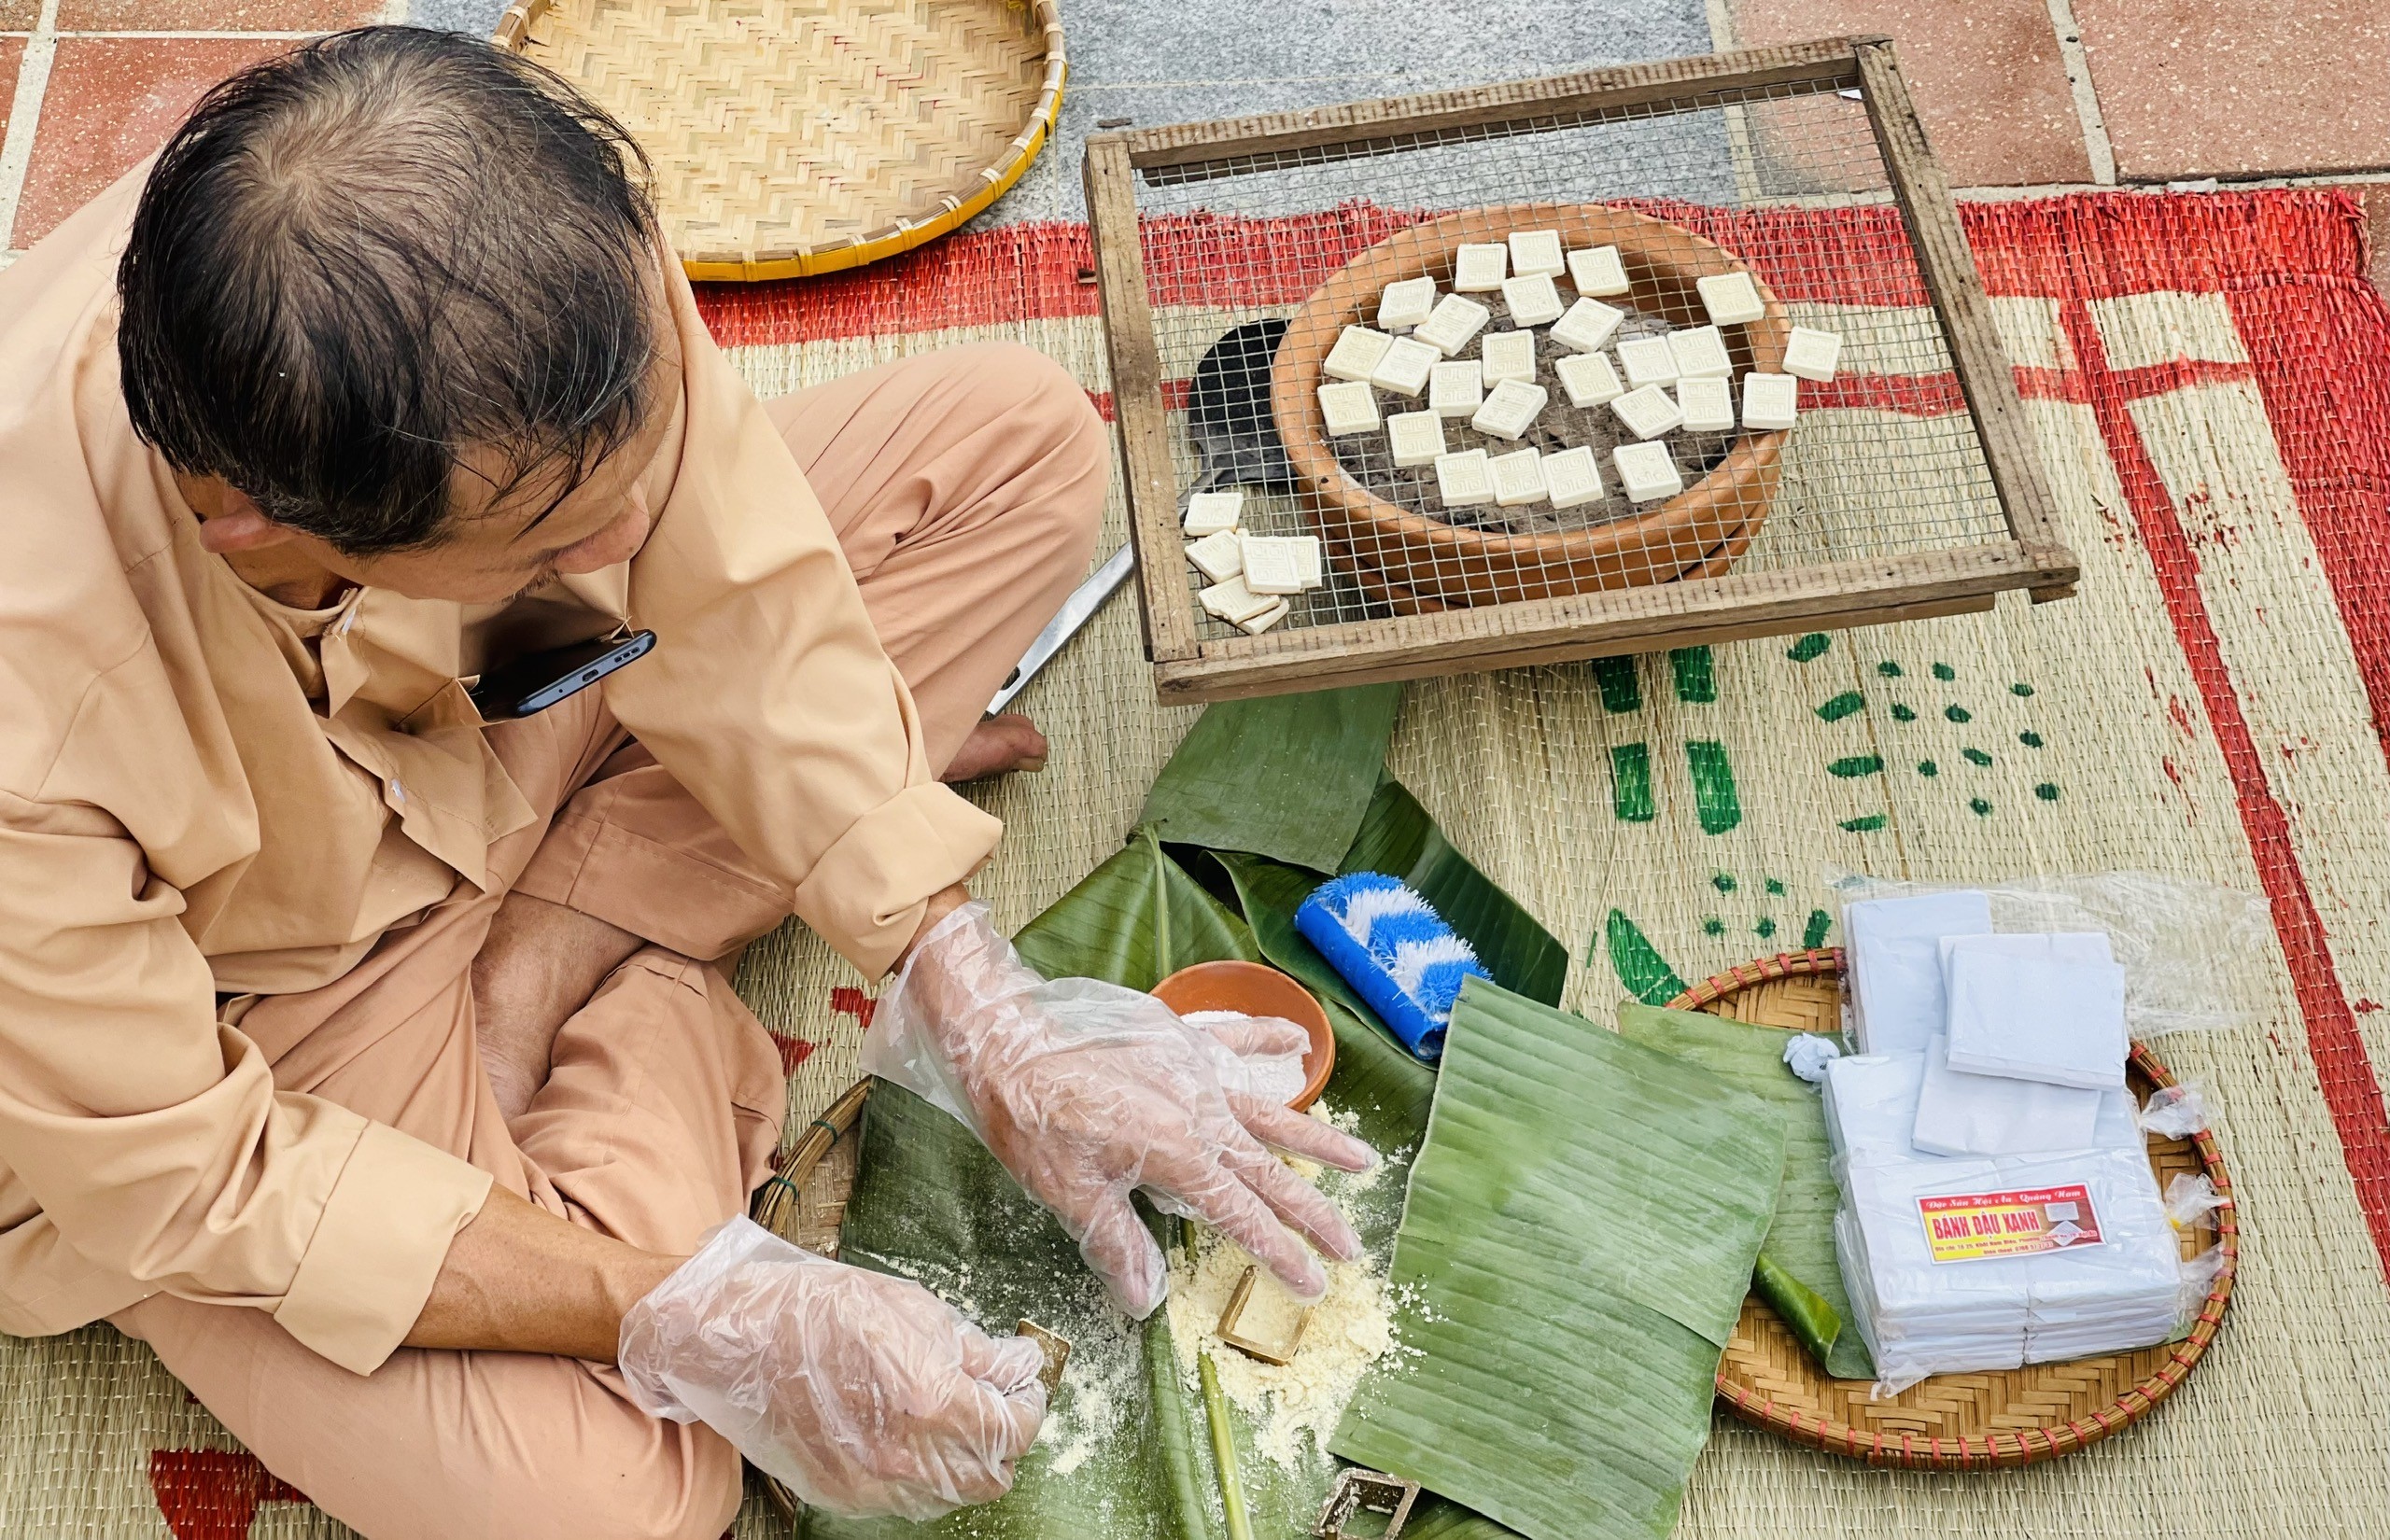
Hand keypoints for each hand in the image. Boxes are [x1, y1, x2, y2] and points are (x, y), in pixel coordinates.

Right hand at [618, 1218, 1045, 1519]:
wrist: (736, 1340)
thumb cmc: (822, 1311)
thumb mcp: (913, 1310)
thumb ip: (975, 1352)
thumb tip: (1016, 1371)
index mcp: (929, 1400)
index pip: (1013, 1428)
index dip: (1030, 1405)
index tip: (1025, 1385)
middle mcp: (903, 1455)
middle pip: (991, 1476)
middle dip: (1005, 1440)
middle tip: (997, 1401)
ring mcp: (870, 1483)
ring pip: (949, 1494)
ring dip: (965, 1459)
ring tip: (953, 1414)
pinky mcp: (843, 1493)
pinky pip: (904, 1496)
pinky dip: (922, 1470)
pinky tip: (910, 1432)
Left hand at [864, 903, 1376, 1317]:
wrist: (1005, 1038)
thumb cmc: (1031, 1118)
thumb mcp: (1068, 1191)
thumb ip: (1116, 1242)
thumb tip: (1145, 1301)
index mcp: (1178, 1154)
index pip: (1241, 1216)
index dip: (1279, 1253)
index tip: (1313, 1283)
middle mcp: (1202, 1112)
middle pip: (1270, 1171)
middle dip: (1313, 1212)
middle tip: (1352, 1244)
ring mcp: (1196, 1071)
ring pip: (1270, 1110)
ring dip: (1316, 1138)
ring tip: (1363, 1159)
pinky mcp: (1180, 1039)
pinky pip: (1236, 1037)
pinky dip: (1269, 1039)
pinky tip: (1301, 1043)